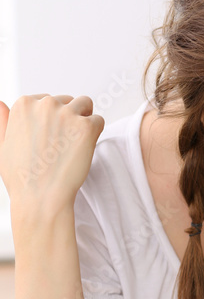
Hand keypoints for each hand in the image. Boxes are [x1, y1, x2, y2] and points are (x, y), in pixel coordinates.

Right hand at [0, 95, 103, 215]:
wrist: (40, 198)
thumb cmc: (22, 178)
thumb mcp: (3, 146)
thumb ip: (4, 122)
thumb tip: (1, 104)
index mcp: (23, 104)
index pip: (47, 100)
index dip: (53, 120)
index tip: (52, 139)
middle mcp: (45, 104)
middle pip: (68, 100)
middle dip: (70, 117)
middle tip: (66, 145)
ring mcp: (67, 114)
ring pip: (86, 104)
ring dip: (84, 120)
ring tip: (78, 144)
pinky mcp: (86, 127)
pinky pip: (99, 120)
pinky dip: (96, 134)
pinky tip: (85, 150)